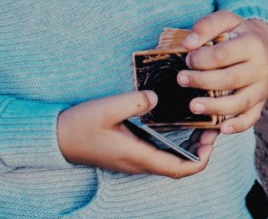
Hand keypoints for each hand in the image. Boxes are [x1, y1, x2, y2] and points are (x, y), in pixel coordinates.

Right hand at [58, 90, 217, 177]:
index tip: (211, 139)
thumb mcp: (108, 108)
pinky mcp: (129, 153)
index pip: (180, 169)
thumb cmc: (80, 125)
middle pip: (180, 167)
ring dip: (188, 148)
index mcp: (139, 156)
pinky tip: (175, 124)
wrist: (56, 138)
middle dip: (200, 151)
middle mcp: (139, 163)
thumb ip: (135, 102)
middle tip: (211, 127)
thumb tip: (157, 98)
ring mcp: (134, 160)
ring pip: (170, 161)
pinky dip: (174, 144)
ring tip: (199, 125)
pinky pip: (159, 153)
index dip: (202, 159)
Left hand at [180, 11, 267, 135]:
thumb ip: (206, 26)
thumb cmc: (239, 33)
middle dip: (203, 81)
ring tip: (193, 106)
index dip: (202, 59)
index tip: (187, 59)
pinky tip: (221, 129)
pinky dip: (237, 126)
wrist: (266, 45)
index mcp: (253, 44)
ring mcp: (262, 89)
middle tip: (182, 80)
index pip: (223, 55)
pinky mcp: (260, 104)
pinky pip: (250, 118)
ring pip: (240, 103)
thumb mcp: (226, 20)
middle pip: (230, 79)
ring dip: (215, 107)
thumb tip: (188, 44)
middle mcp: (261, 68)